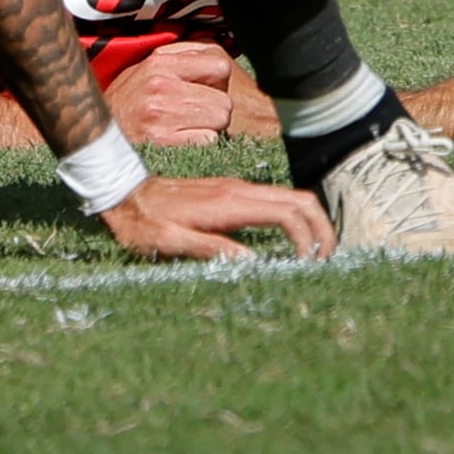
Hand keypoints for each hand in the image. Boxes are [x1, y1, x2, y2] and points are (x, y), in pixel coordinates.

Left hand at [94, 171, 330, 262]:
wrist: (123, 191)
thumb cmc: (143, 222)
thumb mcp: (168, 242)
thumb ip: (209, 249)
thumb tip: (251, 262)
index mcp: (229, 203)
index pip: (287, 211)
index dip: (307, 237)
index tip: (309, 264)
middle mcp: (239, 190)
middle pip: (299, 199)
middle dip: (322, 227)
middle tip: (329, 259)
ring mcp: (237, 189)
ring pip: (290, 198)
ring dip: (310, 223)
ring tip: (316, 254)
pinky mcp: (231, 193)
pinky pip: (274, 202)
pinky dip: (293, 219)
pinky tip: (290, 241)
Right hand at [101, 38, 239, 147]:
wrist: (91, 139)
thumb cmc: (123, 107)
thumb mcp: (144, 73)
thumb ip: (177, 62)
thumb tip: (213, 61)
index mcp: (159, 63)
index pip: (219, 66)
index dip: (217, 83)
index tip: (205, 92)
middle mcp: (161, 85)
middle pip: (224, 101)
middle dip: (215, 112)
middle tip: (195, 118)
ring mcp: (162, 114)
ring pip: (219, 122)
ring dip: (209, 130)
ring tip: (186, 131)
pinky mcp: (163, 142)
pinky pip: (208, 143)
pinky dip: (201, 148)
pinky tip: (182, 145)